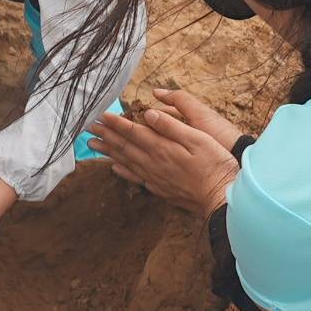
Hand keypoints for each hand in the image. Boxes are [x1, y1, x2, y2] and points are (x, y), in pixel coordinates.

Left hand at [86, 87, 244, 214]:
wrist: (221, 197)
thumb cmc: (215, 164)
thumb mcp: (198, 138)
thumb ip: (171, 126)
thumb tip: (148, 114)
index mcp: (162, 148)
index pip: (134, 132)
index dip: (116, 123)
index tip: (101, 115)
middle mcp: (154, 163)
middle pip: (125, 146)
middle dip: (106, 135)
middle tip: (89, 127)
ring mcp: (155, 177)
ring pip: (126, 161)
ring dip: (109, 152)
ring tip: (93, 145)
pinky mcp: (160, 188)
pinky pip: (135, 177)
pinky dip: (122, 170)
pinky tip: (115, 167)